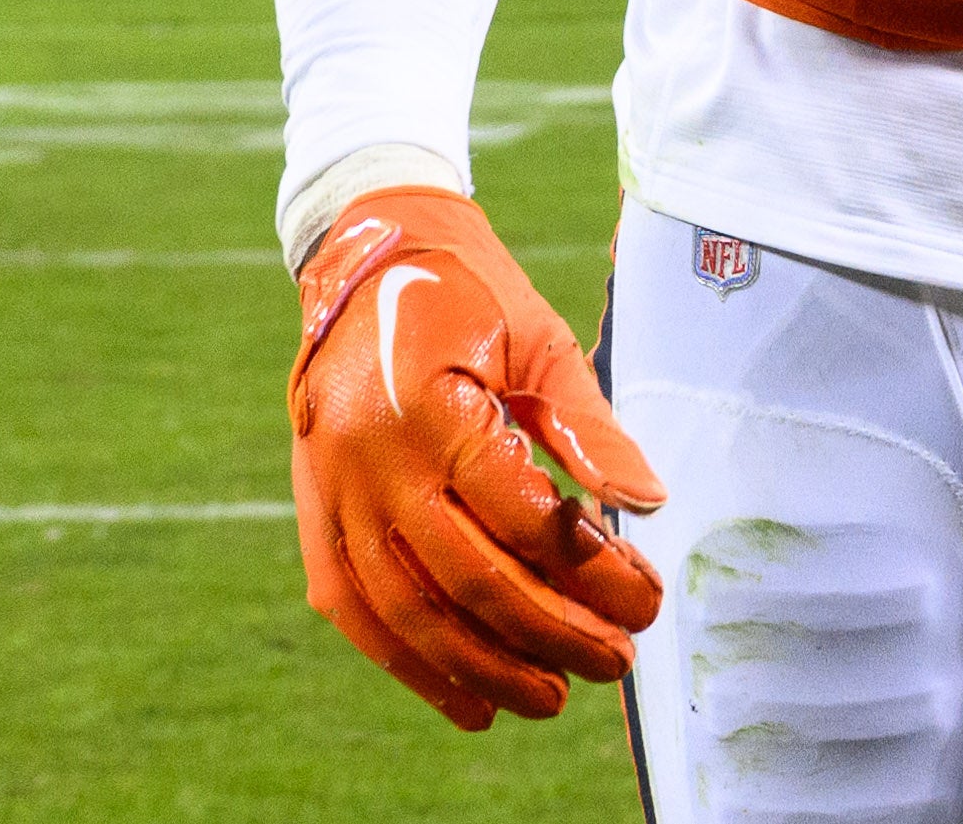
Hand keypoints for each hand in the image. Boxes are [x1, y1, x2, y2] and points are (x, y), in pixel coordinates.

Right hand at [286, 184, 663, 729]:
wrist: (365, 259)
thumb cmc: (470, 298)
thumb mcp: (542, 339)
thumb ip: (591, 426)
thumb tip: (649, 505)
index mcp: (432, 404)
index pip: (523, 514)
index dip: (592, 569)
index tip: (648, 598)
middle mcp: (371, 460)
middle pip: (469, 577)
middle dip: (552, 632)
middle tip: (618, 661)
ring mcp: (332, 496)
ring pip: (411, 611)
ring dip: (488, 666)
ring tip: (555, 696)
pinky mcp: (313, 517)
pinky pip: (357, 612)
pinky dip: (413, 667)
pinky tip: (470, 703)